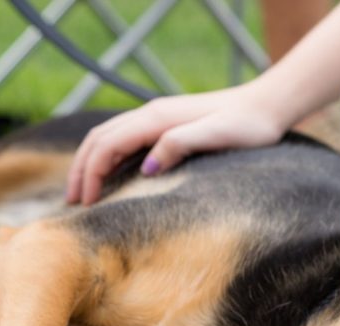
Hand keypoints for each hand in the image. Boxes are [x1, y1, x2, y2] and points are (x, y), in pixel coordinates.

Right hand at [66, 84, 287, 204]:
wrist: (267, 106)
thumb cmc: (247, 126)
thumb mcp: (216, 136)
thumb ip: (179, 145)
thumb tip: (146, 167)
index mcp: (156, 118)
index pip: (107, 145)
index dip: (91, 174)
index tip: (86, 205)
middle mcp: (151, 114)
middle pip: (99, 140)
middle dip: (81, 171)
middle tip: (72, 204)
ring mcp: (158, 118)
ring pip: (109, 138)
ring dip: (90, 163)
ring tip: (83, 193)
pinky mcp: (167, 125)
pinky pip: (126, 140)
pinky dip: (108, 158)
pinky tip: (111, 176)